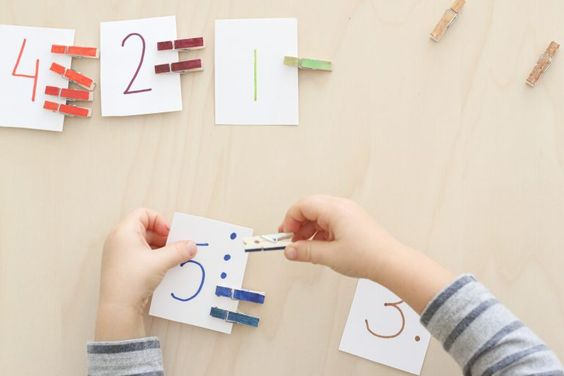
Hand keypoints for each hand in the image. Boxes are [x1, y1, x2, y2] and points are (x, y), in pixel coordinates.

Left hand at [95, 208, 196, 340]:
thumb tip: (192, 246)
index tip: (170, 234)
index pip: (144, 213)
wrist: (118, 308)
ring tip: (172, 259)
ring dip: (160, 248)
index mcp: (124, 232)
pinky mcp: (122, 267)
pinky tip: (163, 268)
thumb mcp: (160, 262)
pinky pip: (140, 254)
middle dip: (163, 236)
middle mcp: (118, 240)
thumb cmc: (133, 279)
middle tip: (176, 247)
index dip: (160, 221)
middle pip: (144, 228)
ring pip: (143, 242)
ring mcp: (119, 254)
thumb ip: (179, 251)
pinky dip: (153, 257)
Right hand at [279, 195, 403, 279]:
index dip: (290, 220)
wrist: (391, 263)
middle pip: (310, 208)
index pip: (302, 206)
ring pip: (319, 215)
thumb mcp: (329, 256)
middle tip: (291, 242)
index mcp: (334, 209)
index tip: (285, 236)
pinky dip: (320, 232)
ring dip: (309, 230)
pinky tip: (319, 248)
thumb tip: (289, 250)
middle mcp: (341, 206)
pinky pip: (330, 221)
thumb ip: (305, 251)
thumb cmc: (367, 256)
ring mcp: (348, 213)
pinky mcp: (353, 221)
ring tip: (305, 248)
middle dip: (298, 225)